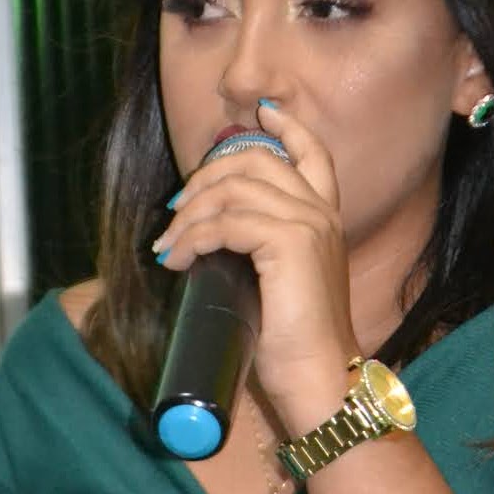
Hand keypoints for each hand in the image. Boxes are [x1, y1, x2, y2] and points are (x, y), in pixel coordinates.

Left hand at [155, 103, 357, 431]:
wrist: (321, 380)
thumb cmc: (295, 345)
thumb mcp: (279, 284)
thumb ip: (260, 250)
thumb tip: (211, 239)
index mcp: (325, 219)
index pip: (312, 153)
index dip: (284, 127)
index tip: (260, 113)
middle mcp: (321, 213)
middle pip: (255, 160)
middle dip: (205, 178)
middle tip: (174, 212)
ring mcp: (308, 224)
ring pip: (233, 189)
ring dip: (189, 215)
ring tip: (168, 246)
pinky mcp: (289, 243)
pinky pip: (225, 223)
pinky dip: (192, 239)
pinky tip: (178, 261)